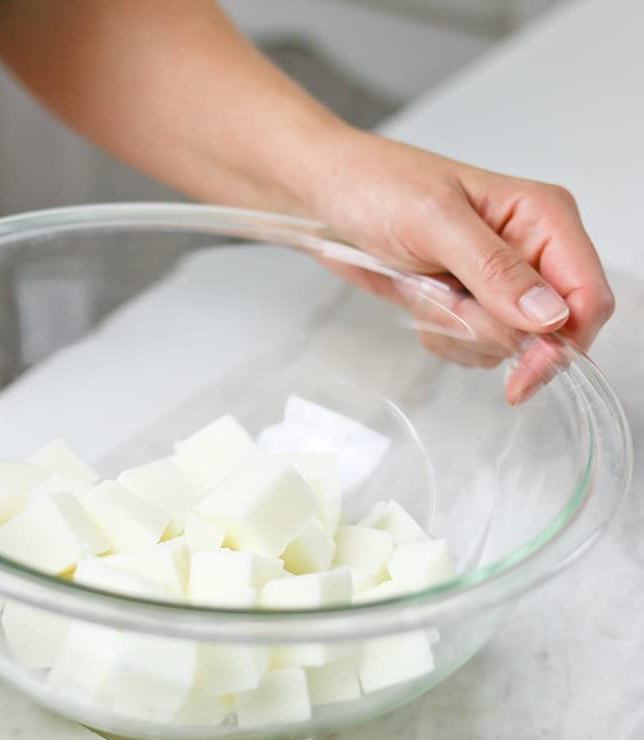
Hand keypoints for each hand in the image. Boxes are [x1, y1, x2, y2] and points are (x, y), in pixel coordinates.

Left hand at [306, 131, 613, 403]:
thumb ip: (494, 269)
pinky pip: (473, 346)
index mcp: (543, 216)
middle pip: (548, 333)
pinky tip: (417, 298)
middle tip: (441, 297)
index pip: (588, 296)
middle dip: (489, 331)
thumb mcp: (435, 222)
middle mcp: (532, 250)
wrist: (329, 194)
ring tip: (422, 287)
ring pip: (506, 346)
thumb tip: (549, 316)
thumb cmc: (377, 187)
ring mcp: (500, 280)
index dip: (564, 343)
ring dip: (458, 331)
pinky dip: (442, 334)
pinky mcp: (469, 301)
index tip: (521, 375)